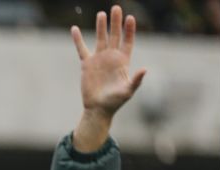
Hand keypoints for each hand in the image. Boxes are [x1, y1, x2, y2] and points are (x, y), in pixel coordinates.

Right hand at [71, 5, 145, 151]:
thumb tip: (145, 69)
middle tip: (116, 8)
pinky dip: (77, 39)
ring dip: (101, 26)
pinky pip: (81, 49)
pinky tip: (74, 29)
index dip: (129, 30)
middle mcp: (111, 57)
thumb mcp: (128, 91)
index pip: (127, 41)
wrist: (98, 108)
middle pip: (114, 35)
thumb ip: (136, 80)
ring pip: (100, 38)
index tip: (130, 18)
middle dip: (115, 22)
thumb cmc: (115, 102)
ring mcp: (99, 59)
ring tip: (101, 14)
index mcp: (123, 61)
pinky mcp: (87, 64)